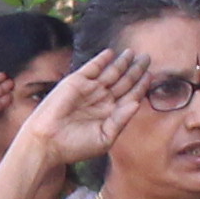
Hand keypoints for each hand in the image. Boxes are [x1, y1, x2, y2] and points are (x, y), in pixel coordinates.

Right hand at [13, 47, 153, 174]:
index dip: (141, 86)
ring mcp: (89, 89)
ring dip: (122, 62)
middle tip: (147, 58)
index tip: (151, 76)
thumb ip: (121, 120)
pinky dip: (102, 60)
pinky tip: (112, 53)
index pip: (130, 96)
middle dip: (135, 70)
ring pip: (110, 72)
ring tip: (133, 52)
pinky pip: (92, 67)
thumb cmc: (76, 146)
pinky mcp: (76, 82)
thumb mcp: (105, 137)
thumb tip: (137, 102)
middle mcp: (101, 100)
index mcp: (110, 114)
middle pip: (123, 81)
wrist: (48, 142)